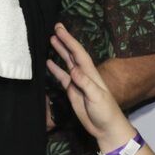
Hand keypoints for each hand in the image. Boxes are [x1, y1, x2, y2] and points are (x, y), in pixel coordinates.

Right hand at [47, 24, 132, 149]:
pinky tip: (48, 63)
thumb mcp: (97, 97)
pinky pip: (62, 77)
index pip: (78, 53)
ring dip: (60, 51)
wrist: (106, 127)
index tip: (60, 30)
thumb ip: (85, 83)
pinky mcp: (72, 91)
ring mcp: (77, 82)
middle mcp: (83, 74)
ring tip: (51, 39)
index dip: (69, 41)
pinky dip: (55, 69)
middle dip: (65, 40)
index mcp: (90, 73)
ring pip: (67, 62)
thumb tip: (73, 70)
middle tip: (56, 27)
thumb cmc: (106, 112)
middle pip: (72, 54)